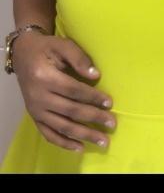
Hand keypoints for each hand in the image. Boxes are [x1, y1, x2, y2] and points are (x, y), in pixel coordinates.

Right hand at [13, 31, 115, 152]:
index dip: (92, 97)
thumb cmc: (46, 48)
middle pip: (70, 111)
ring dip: (83, 135)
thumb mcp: (62, 45)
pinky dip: (64, 143)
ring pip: (62, 126)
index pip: (73, 90)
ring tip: (102, 141)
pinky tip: (80, 147)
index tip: (109, 102)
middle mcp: (38, 96)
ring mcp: (35, 109)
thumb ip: (79, 58)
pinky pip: (48, 134)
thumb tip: (95, 75)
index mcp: (45, 77)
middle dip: (93, 118)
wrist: (22, 54)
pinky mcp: (34, 117)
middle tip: (112, 123)